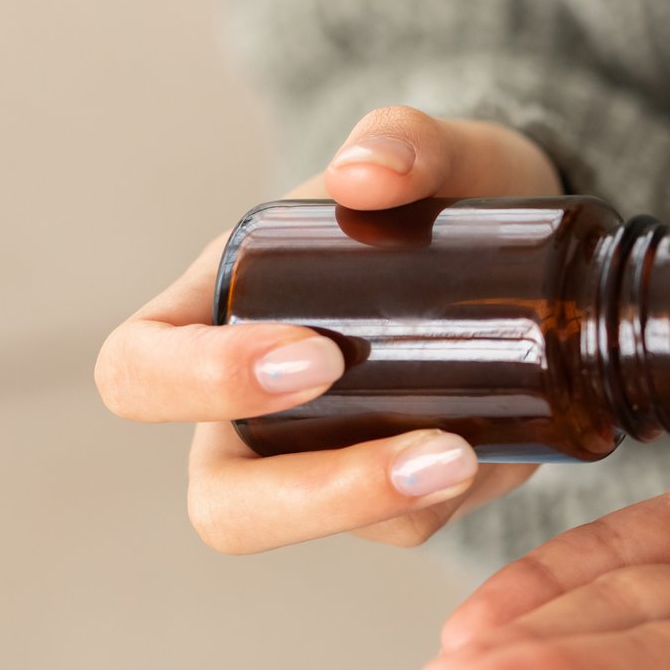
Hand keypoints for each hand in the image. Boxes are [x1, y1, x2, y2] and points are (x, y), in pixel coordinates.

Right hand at [95, 106, 562, 551]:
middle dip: (309, 492)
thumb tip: (366, 172)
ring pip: (314, 528)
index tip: (315, 355)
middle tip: (412, 441)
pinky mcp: (401, 490)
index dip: (201, 381)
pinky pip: (399, 527)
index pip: (140, 371)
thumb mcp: (438, 154)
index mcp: (213, 315)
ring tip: (466, 458)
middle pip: (224, 500)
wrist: (529, 243)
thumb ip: (408, 140)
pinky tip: (495, 459)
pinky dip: (440, 504)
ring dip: (382, 507)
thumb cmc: (446, 193)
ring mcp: (326, 457)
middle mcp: (252, 408)